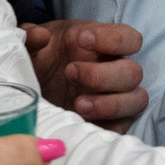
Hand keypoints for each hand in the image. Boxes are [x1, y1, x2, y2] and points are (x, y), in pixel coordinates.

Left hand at [24, 20, 146, 130]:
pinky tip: (81, 122)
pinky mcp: (111, 125)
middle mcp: (116, 72)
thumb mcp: (31, 46)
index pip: (129, 39)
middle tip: (69, 73)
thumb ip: (30, 37)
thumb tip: (39, 36)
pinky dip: (106, 126)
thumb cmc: (40, 63)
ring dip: (109, 103)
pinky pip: (122, 128)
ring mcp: (117, 100)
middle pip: (133, 73)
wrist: (28, 93)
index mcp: (104, 47)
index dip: (112, 39)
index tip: (81, 40)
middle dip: (102, 74)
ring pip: (136, 100)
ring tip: (77, 105)